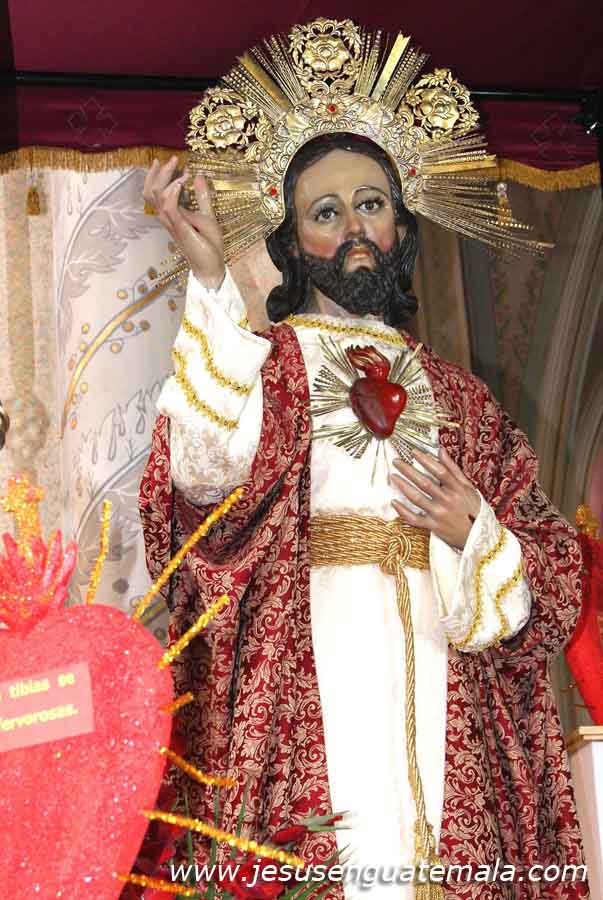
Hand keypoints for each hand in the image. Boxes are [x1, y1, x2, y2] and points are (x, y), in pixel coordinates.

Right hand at [143, 156, 225, 289]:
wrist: (212, 266)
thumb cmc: (209, 245)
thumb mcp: (207, 215)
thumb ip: (202, 197)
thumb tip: (198, 176)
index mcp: (172, 214)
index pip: (156, 190)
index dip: (162, 174)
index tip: (175, 161)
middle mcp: (168, 218)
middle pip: (150, 191)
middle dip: (159, 173)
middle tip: (172, 160)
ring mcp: (172, 223)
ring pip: (156, 196)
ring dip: (167, 179)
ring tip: (180, 171)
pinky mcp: (180, 228)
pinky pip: (169, 207)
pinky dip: (173, 192)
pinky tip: (181, 183)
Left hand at [391, 446, 480, 549]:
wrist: (477, 535)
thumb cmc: (472, 508)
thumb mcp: (467, 487)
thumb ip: (453, 469)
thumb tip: (440, 451)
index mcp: (457, 489)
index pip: (439, 471)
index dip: (426, 460)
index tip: (414, 452)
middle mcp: (447, 501)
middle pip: (424, 483)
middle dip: (408, 470)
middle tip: (396, 461)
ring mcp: (439, 514)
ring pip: (417, 498)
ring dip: (403, 486)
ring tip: (393, 476)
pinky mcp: (433, 526)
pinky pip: (414, 519)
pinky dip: (403, 511)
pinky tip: (394, 502)